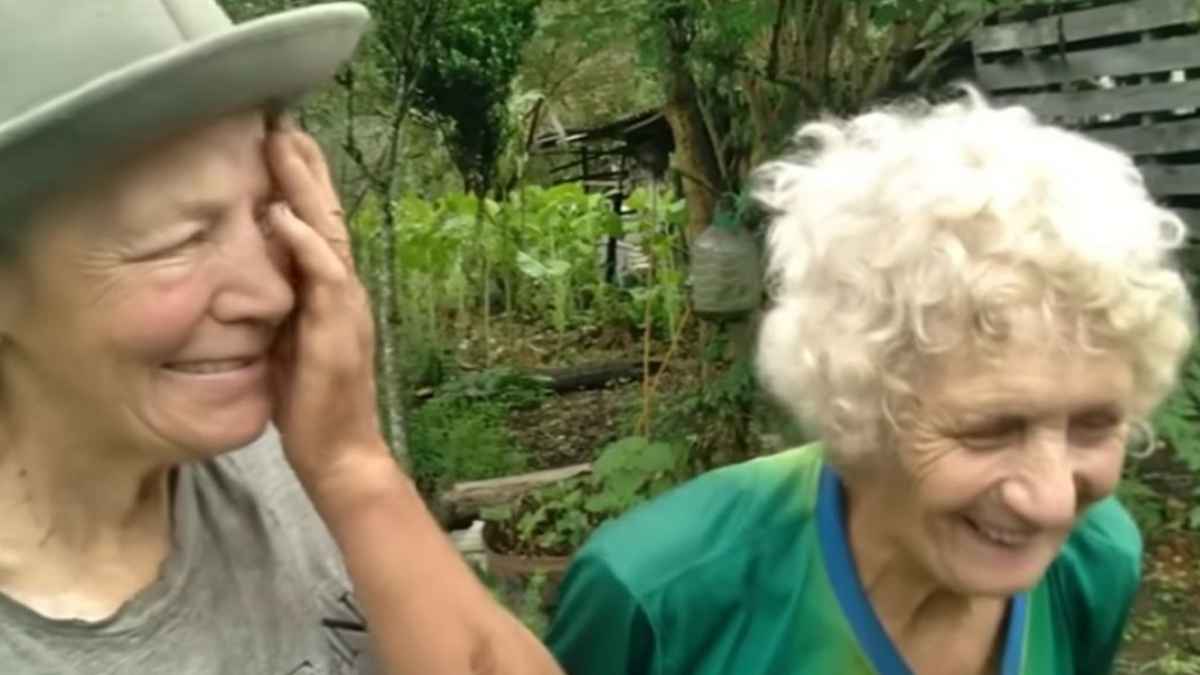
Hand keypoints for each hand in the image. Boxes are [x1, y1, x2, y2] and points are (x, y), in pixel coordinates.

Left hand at [264, 116, 385, 487]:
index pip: (321, 227)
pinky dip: (306, 244)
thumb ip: (282, 301)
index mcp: (333, 292)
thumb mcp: (289, 341)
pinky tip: (285, 216)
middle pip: (329, 217)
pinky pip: (325, 276)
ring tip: (285, 148)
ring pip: (330, 234)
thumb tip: (257, 267)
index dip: (304, 185)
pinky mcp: (338, 330)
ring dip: (307, 189)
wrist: (340, 452)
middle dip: (307, 170)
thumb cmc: (311, 403)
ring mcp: (347, 308)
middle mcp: (346, 290)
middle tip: (284, 124)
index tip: (282, 144)